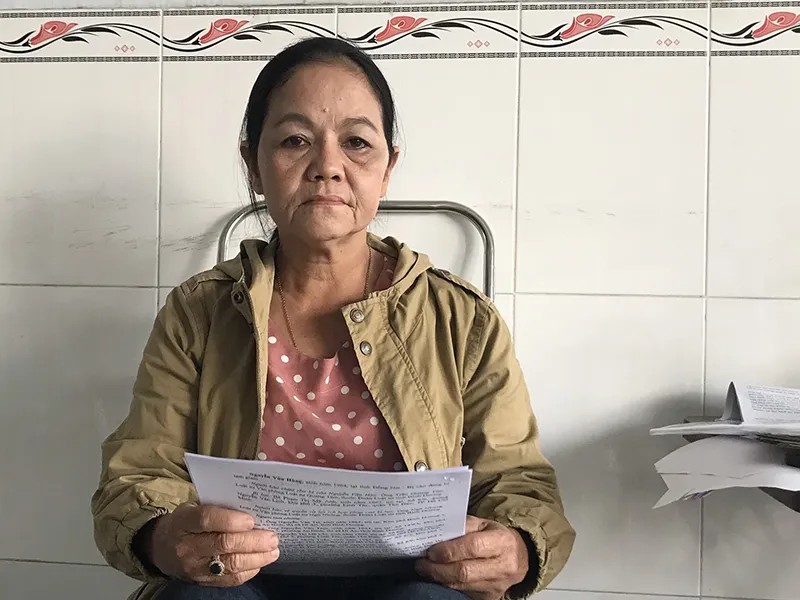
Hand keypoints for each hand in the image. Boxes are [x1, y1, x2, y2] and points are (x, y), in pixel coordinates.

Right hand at [147, 505, 279, 586]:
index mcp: (183, 522)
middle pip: (223, 545)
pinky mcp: (203, 582)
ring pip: (230, 565)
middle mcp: (187, 547)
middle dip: (253, 541)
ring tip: (273, 550)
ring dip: (257, 558)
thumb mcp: (192, 508)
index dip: (231, 520)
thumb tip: (252, 508)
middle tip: (272, 537)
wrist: (161, 549)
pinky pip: (230, 579)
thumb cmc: (186, 523)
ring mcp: (195, 568)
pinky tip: (260, 562)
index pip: (206, 519)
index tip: (251, 520)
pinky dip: (249, 571)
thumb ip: (217, 507)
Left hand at [416, 516, 528, 599]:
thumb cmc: (495, 537)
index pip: (472, 547)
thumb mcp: (483, 524)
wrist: (519, 558)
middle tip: (421, 563)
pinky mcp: (490, 598)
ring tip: (425, 570)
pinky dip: (447, 585)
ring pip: (461, 586)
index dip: (449, 550)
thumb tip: (437, 533)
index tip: (431, 551)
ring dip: (439, 578)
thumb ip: (462, 526)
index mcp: (502, 542)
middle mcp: (502, 566)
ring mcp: (497, 586)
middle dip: (438, 569)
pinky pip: (463, 593)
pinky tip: (438, 577)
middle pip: (464, 571)